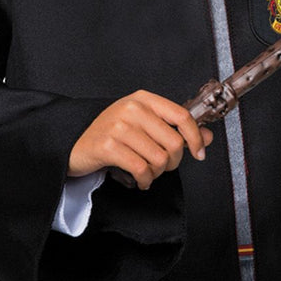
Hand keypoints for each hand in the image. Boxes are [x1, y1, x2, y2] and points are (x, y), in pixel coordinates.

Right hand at [68, 90, 213, 190]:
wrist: (73, 142)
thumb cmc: (110, 134)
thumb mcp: (143, 125)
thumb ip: (175, 130)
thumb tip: (207, 137)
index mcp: (143, 99)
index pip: (182, 116)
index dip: (196, 138)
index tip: (199, 153)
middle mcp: (132, 109)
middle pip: (173, 143)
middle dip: (172, 162)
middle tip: (162, 167)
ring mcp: (118, 126)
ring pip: (158, 159)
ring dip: (157, 173)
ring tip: (147, 172)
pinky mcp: (108, 146)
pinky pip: (141, 169)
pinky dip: (145, 180)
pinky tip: (140, 179)